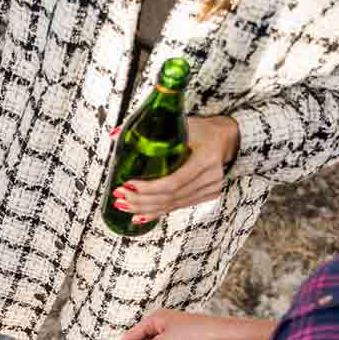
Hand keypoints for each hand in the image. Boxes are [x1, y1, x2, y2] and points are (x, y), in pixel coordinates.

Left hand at [110, 116, 240, 226]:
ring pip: (172, 205)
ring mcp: (210, 188)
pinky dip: (157, 212)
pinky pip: (178, 207)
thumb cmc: (199, 129)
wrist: (224, 137)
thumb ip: (148, 129)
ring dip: (145, 208)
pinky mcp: (206, 195)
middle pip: (170, 196)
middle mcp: (211, 176)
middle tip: (119, 198)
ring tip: (123, 206)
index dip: (149, 188)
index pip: (174, 181)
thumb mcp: (179, 123)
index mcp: (206, 157)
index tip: (128, 185)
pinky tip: (139, 216)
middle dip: (141, 200)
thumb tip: (114, 135)